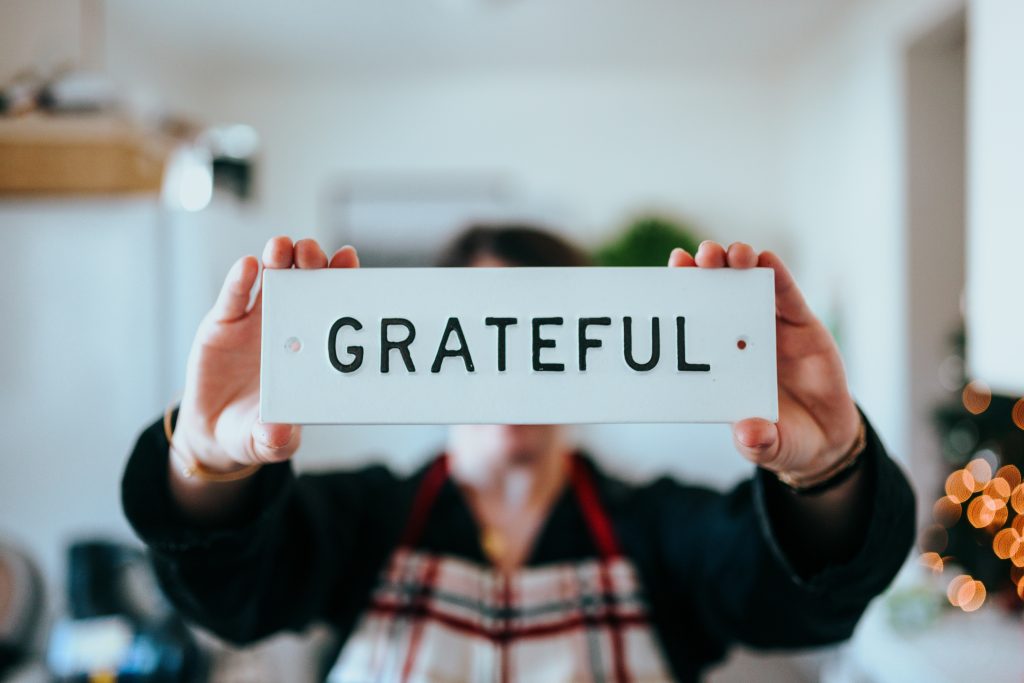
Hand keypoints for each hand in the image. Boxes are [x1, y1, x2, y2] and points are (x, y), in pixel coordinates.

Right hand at [174, 237, 359, 473]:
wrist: (215, 431)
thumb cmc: (256, 431)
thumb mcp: (268, 441)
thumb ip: (275, 439)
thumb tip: (278, 433)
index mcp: (310, 347)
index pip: (331, 305)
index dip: (341, 279)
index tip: (349, 258)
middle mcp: (288, 325)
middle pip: (304, 282)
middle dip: (311, 262)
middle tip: (313, 252)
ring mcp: (255, 322)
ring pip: (271, 279)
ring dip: (278, 259)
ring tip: (282, 247)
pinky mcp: (222, 323)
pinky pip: (233, 297)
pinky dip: (239, 280)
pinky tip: (248, 265)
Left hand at [668, 241, 861, 480]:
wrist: (825, 437)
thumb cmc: (783, 439)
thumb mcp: (769, 446)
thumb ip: (758, 442)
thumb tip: (749, 435)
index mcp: (720, 363)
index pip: (695, 323)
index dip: (681, 296)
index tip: (670, 273)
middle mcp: (740, 338)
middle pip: (716, 293)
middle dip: (705, 270)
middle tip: (697, 257)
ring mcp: (770, 328)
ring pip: (749, 285)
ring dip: (737, 264)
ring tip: (729, 255)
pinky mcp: (802, 325)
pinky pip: (788, 295)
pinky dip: (777, 274)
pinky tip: (765, 259)